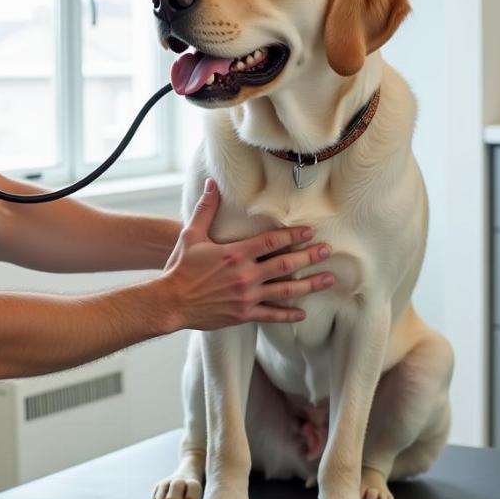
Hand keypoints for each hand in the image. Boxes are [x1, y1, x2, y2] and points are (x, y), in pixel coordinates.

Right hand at [162, 178, 333, 330]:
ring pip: (285, 290)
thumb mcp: (191, 235)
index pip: (271, 241)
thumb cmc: (180, 267)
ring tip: (328, 279)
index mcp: (235, 254)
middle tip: (327, 251)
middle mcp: (245, 275)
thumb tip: (212, 184)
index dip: (292, 235)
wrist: (171, 301)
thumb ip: (205, 209)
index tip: (309, 231)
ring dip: (309, 284)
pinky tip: (302, 313)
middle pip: (285, 264)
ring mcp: (247, 297)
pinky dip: (288, 315)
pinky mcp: (243, 314)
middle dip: (309, 256)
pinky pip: (271, 314)